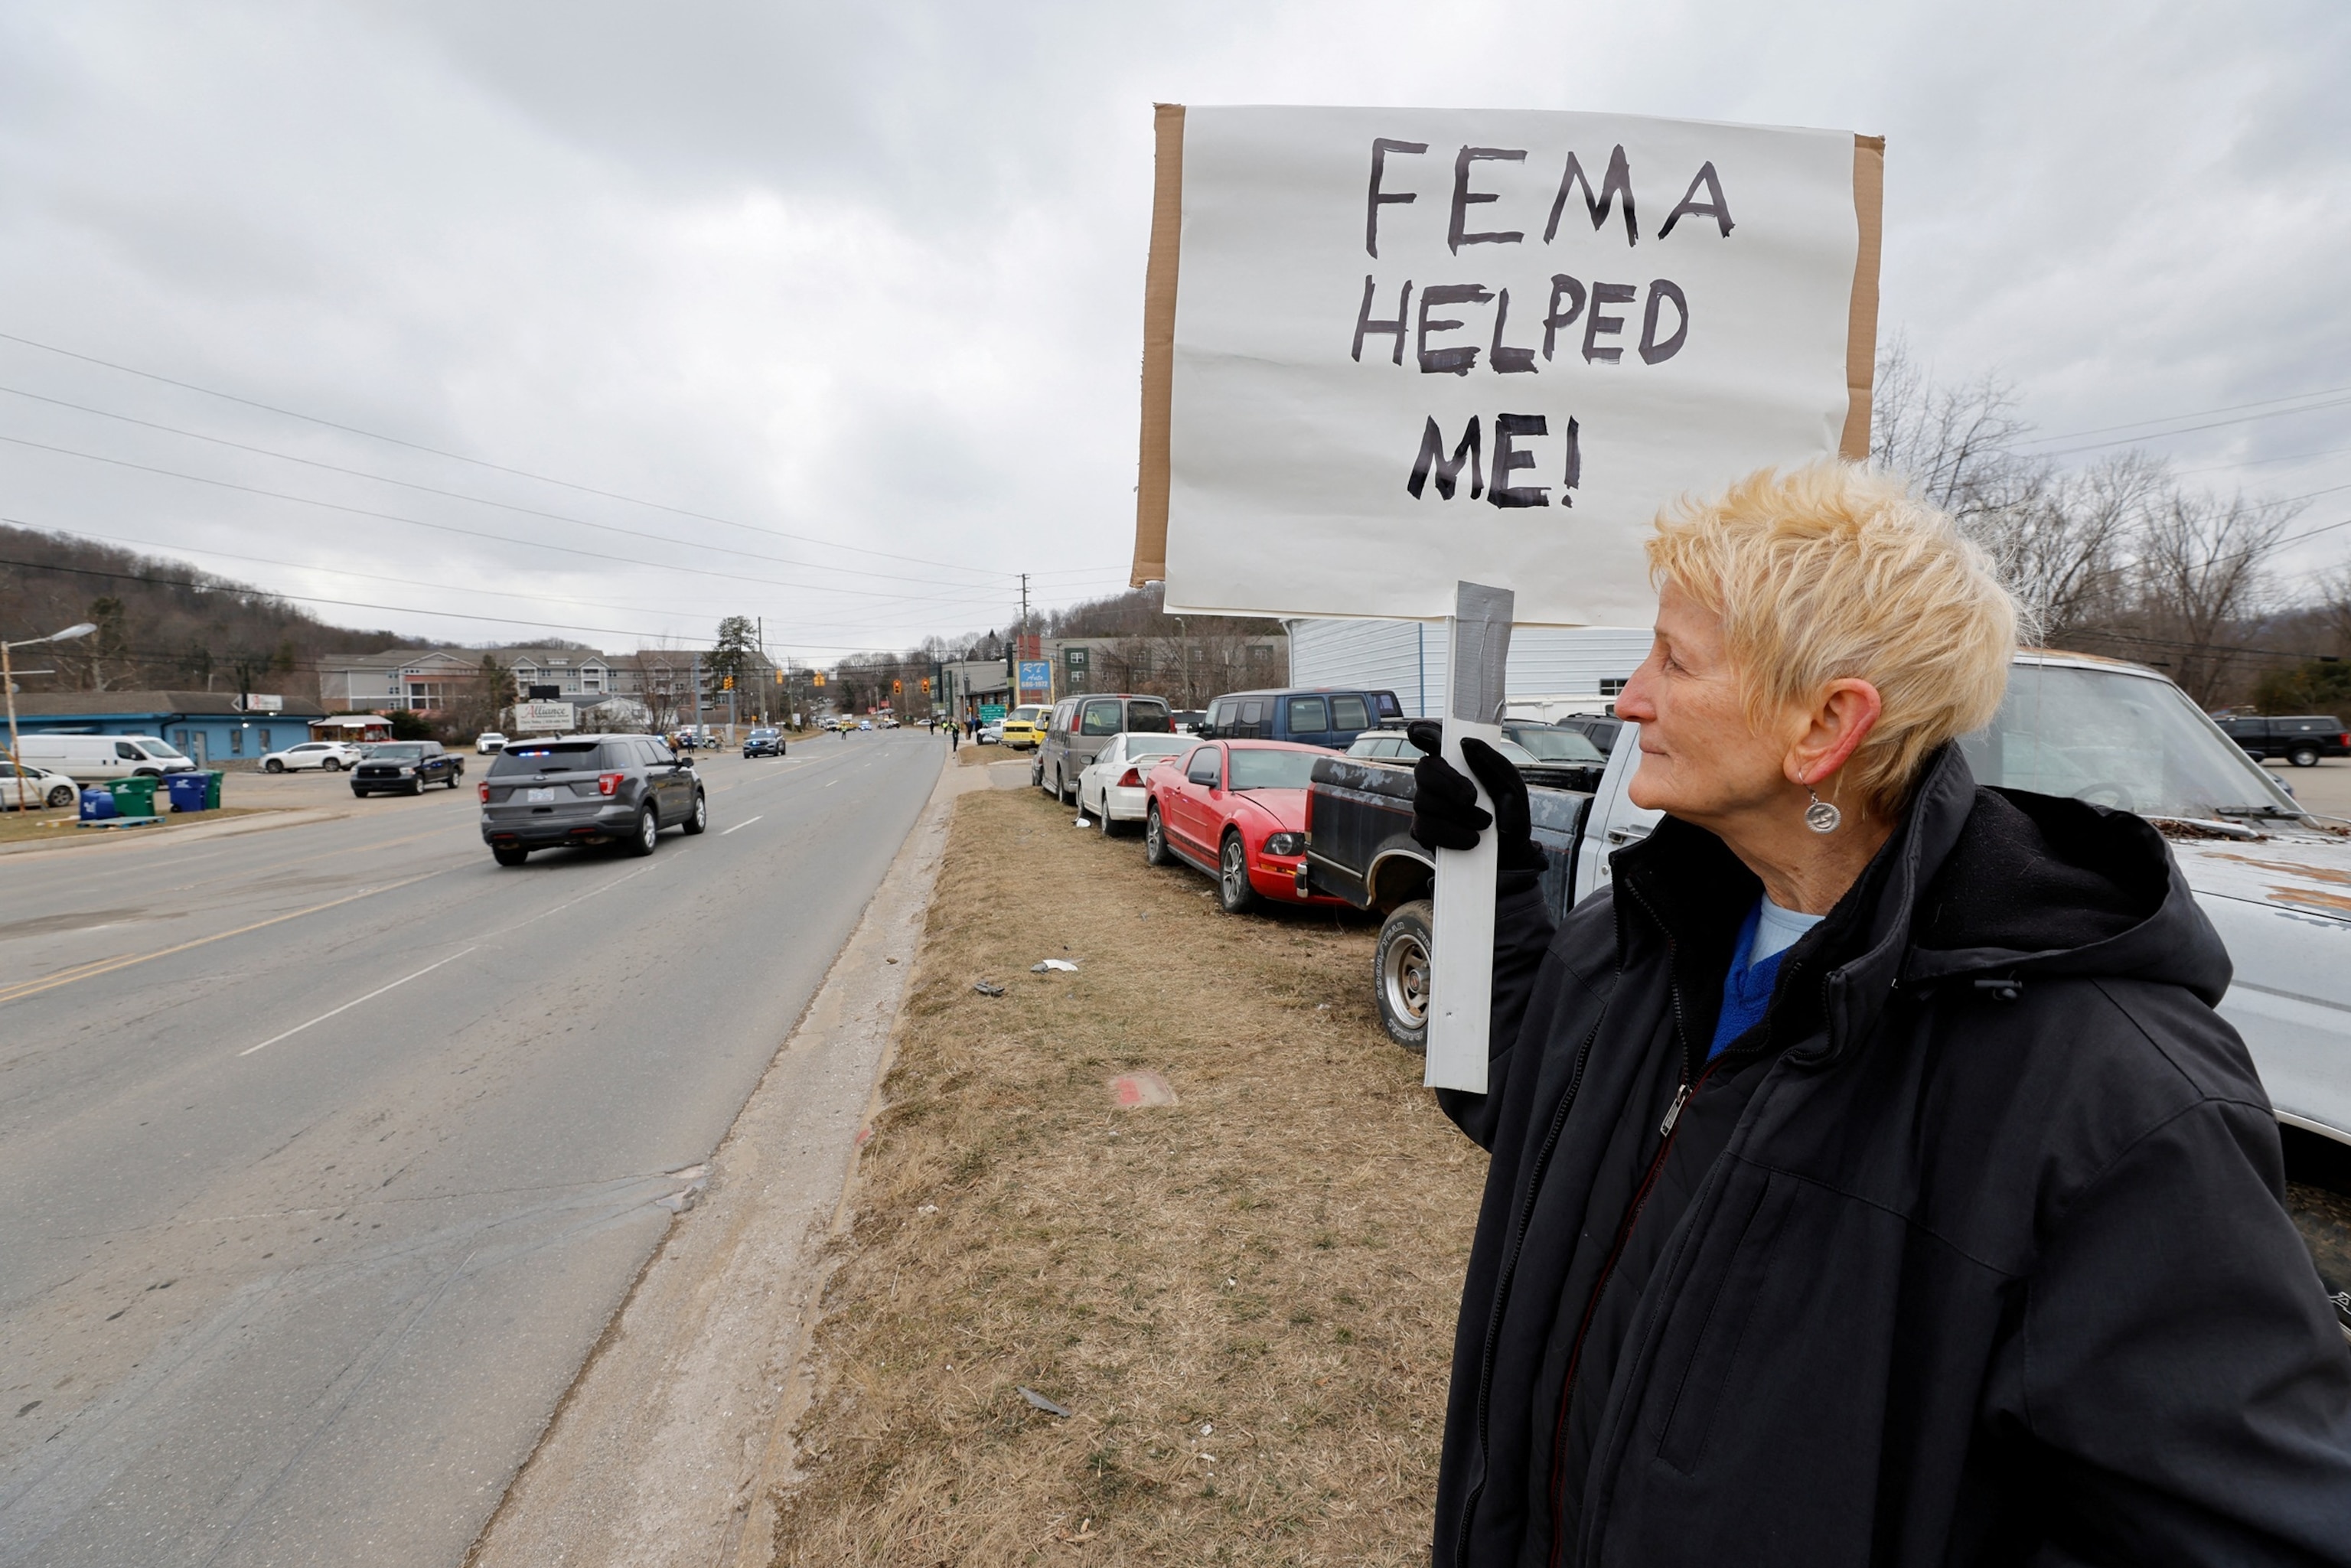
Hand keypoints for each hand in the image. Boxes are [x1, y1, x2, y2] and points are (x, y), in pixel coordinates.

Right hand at [1407, 722, 1545, 873]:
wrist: (1511, 855)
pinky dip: (1452, 834)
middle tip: (1471, 798)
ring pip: (1423, 801)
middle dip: (1447, 784)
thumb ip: (1491, 764)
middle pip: (1423, 769)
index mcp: (1459, 763)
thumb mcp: (1511, 787)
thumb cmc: (1510, 815)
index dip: (1422, 733)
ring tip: (1484, 824)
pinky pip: (1425, 828)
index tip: (1418, 733)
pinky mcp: (1425, 832)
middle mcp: (1438, 782)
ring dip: (1458, 814)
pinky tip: (1470, 840)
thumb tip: (1466, 744)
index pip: (1433, 740)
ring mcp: (1428, 806)